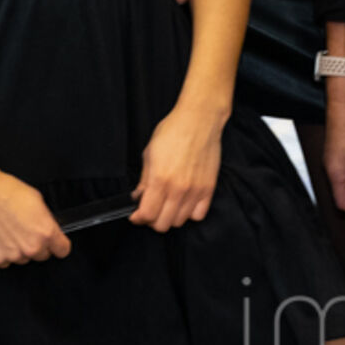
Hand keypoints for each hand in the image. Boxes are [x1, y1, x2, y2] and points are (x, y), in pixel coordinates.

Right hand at [0, 169, 69, 266]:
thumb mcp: (37, 200)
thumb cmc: (7, 190)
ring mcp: (14, 255)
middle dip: (37, 245)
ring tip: (8, 230)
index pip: (62, 250)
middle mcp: (32, 247)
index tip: (54, 242)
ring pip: (24, 259)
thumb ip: (46, 220)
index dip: (58, 244)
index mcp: (46, 232)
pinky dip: (3, 252)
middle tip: (25, 230)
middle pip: (43, 255)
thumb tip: (49, 229)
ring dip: (19, 249)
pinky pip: (6, 261)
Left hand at [131, 101, 224, 230]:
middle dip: (152, 219)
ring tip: (166, 204)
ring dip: (170, 216)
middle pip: (163, 224)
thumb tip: (138, 197)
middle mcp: (178, 189)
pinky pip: (198, 215)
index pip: (147, 214)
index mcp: (160, 179)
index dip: (138, 217)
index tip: (136, 214)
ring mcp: (195, 190)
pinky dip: (189, 213)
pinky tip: (183, 202)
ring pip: (180, 221)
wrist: (199, 120)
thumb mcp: (149, 153)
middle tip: (150, 209)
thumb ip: (144, 180)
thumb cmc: (173, 131)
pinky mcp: (209, 189)